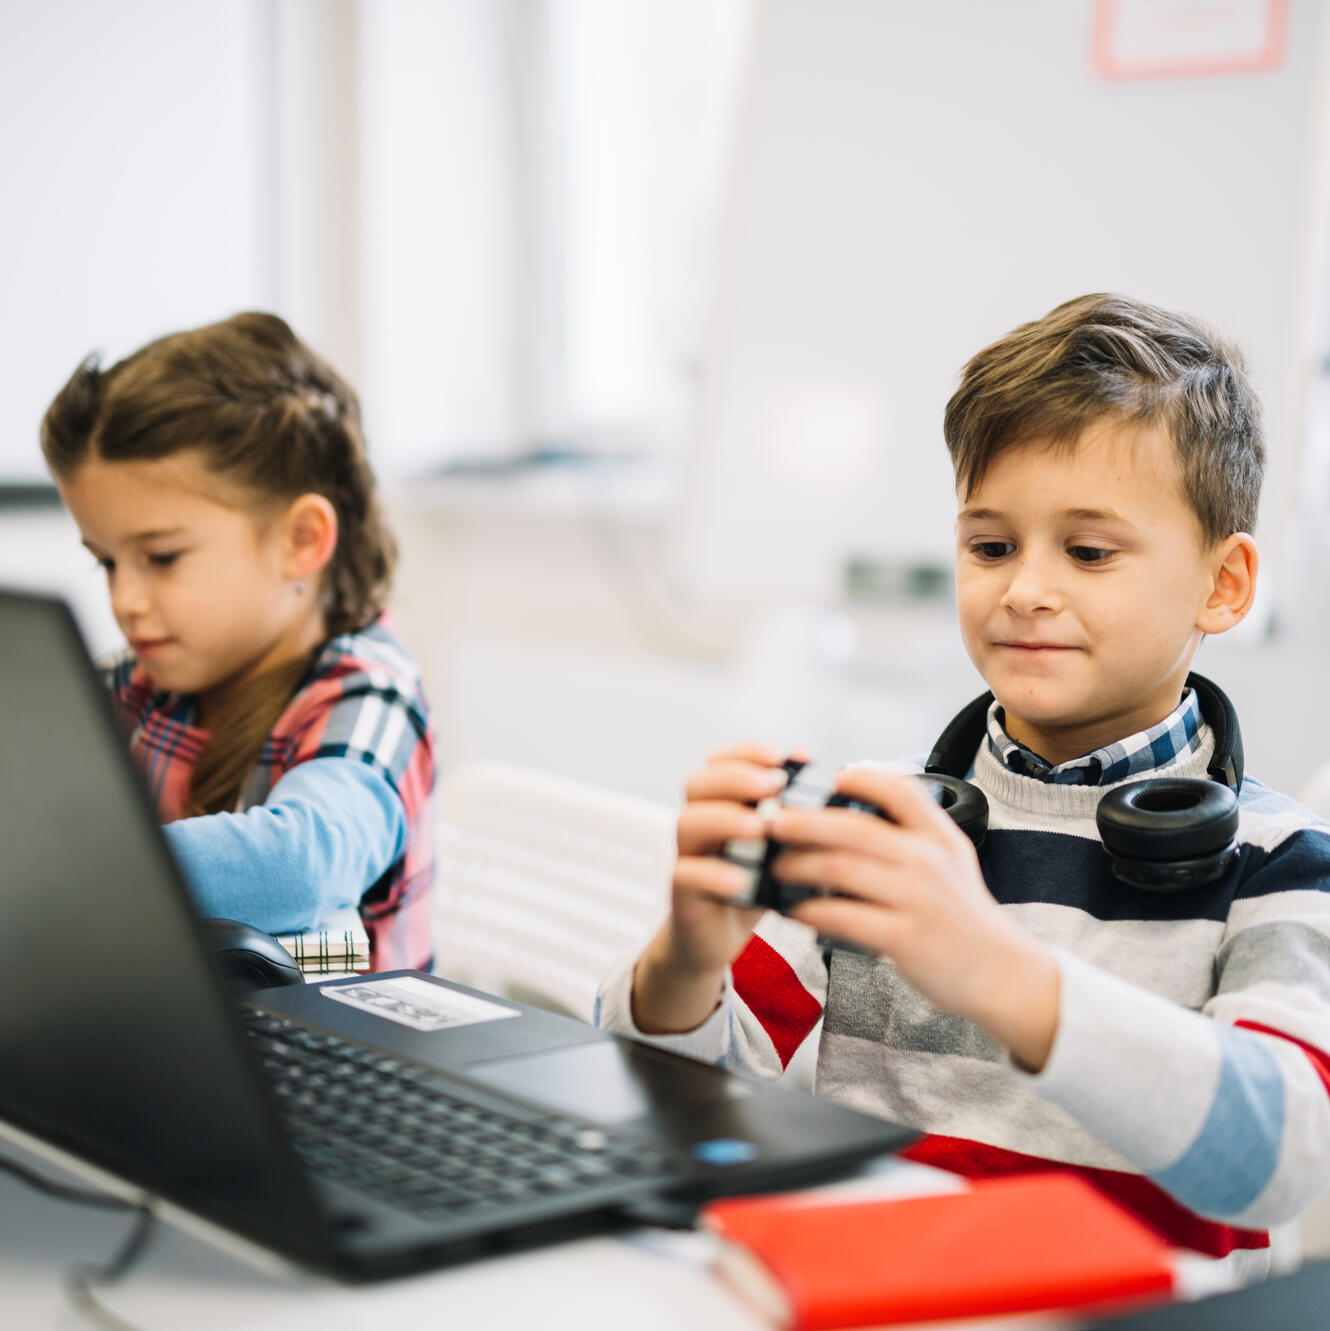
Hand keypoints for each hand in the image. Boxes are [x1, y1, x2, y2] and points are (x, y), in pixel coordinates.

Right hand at [631, 744, 797, 1033]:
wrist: (719, 937)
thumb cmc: (755, 884)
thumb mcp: (780, 847)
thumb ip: (795, 814)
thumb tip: (826, 775)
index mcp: (720, 803)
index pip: (720, 762)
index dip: (746, 753)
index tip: (780, 756)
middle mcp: (699, 823)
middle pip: (697, 783)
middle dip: (736, 778)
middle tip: (773, 785)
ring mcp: (688, 855)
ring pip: (687, 822)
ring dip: (725, 819)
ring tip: (760, 826)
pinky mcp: (682, 892)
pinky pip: (687, 874)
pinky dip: (714, 874)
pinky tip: (742, 879)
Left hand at [768, 768, 1060, 1069]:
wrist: (1001, 973)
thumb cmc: (962, 914)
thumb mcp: (951, 859)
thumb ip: (912, 831)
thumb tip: (853, 802)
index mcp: (940, 836)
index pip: (897, 790)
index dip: (857, 779)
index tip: (824, 779)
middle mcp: (929, 860)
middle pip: (852, 828)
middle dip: (802, 822)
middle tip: (770, 822)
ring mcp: (917, 899)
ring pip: (840, 869)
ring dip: (797, 866)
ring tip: (774, 868)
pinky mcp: (903, 938)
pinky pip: (842, 916)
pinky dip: (810, 910)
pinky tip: (793, 909)